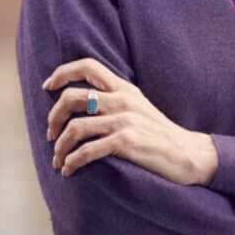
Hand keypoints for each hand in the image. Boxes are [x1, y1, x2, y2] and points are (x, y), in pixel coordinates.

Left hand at [42, 57, 218, 185]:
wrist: (186, 153)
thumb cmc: (158, 133)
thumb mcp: (138, 106)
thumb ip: (114, 99)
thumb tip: (82, 102)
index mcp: (123, 87)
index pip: (87, 65)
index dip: (62, 72)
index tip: (47, 86)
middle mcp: (122, 100)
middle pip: (72, 97)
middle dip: (53, 117)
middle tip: (51, 134)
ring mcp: (124, 121)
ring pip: (75, 127)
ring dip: (60, 146)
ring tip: (58, 159)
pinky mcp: (127, 142)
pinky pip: (88, 150)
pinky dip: (72, 161)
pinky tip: (69, 169)